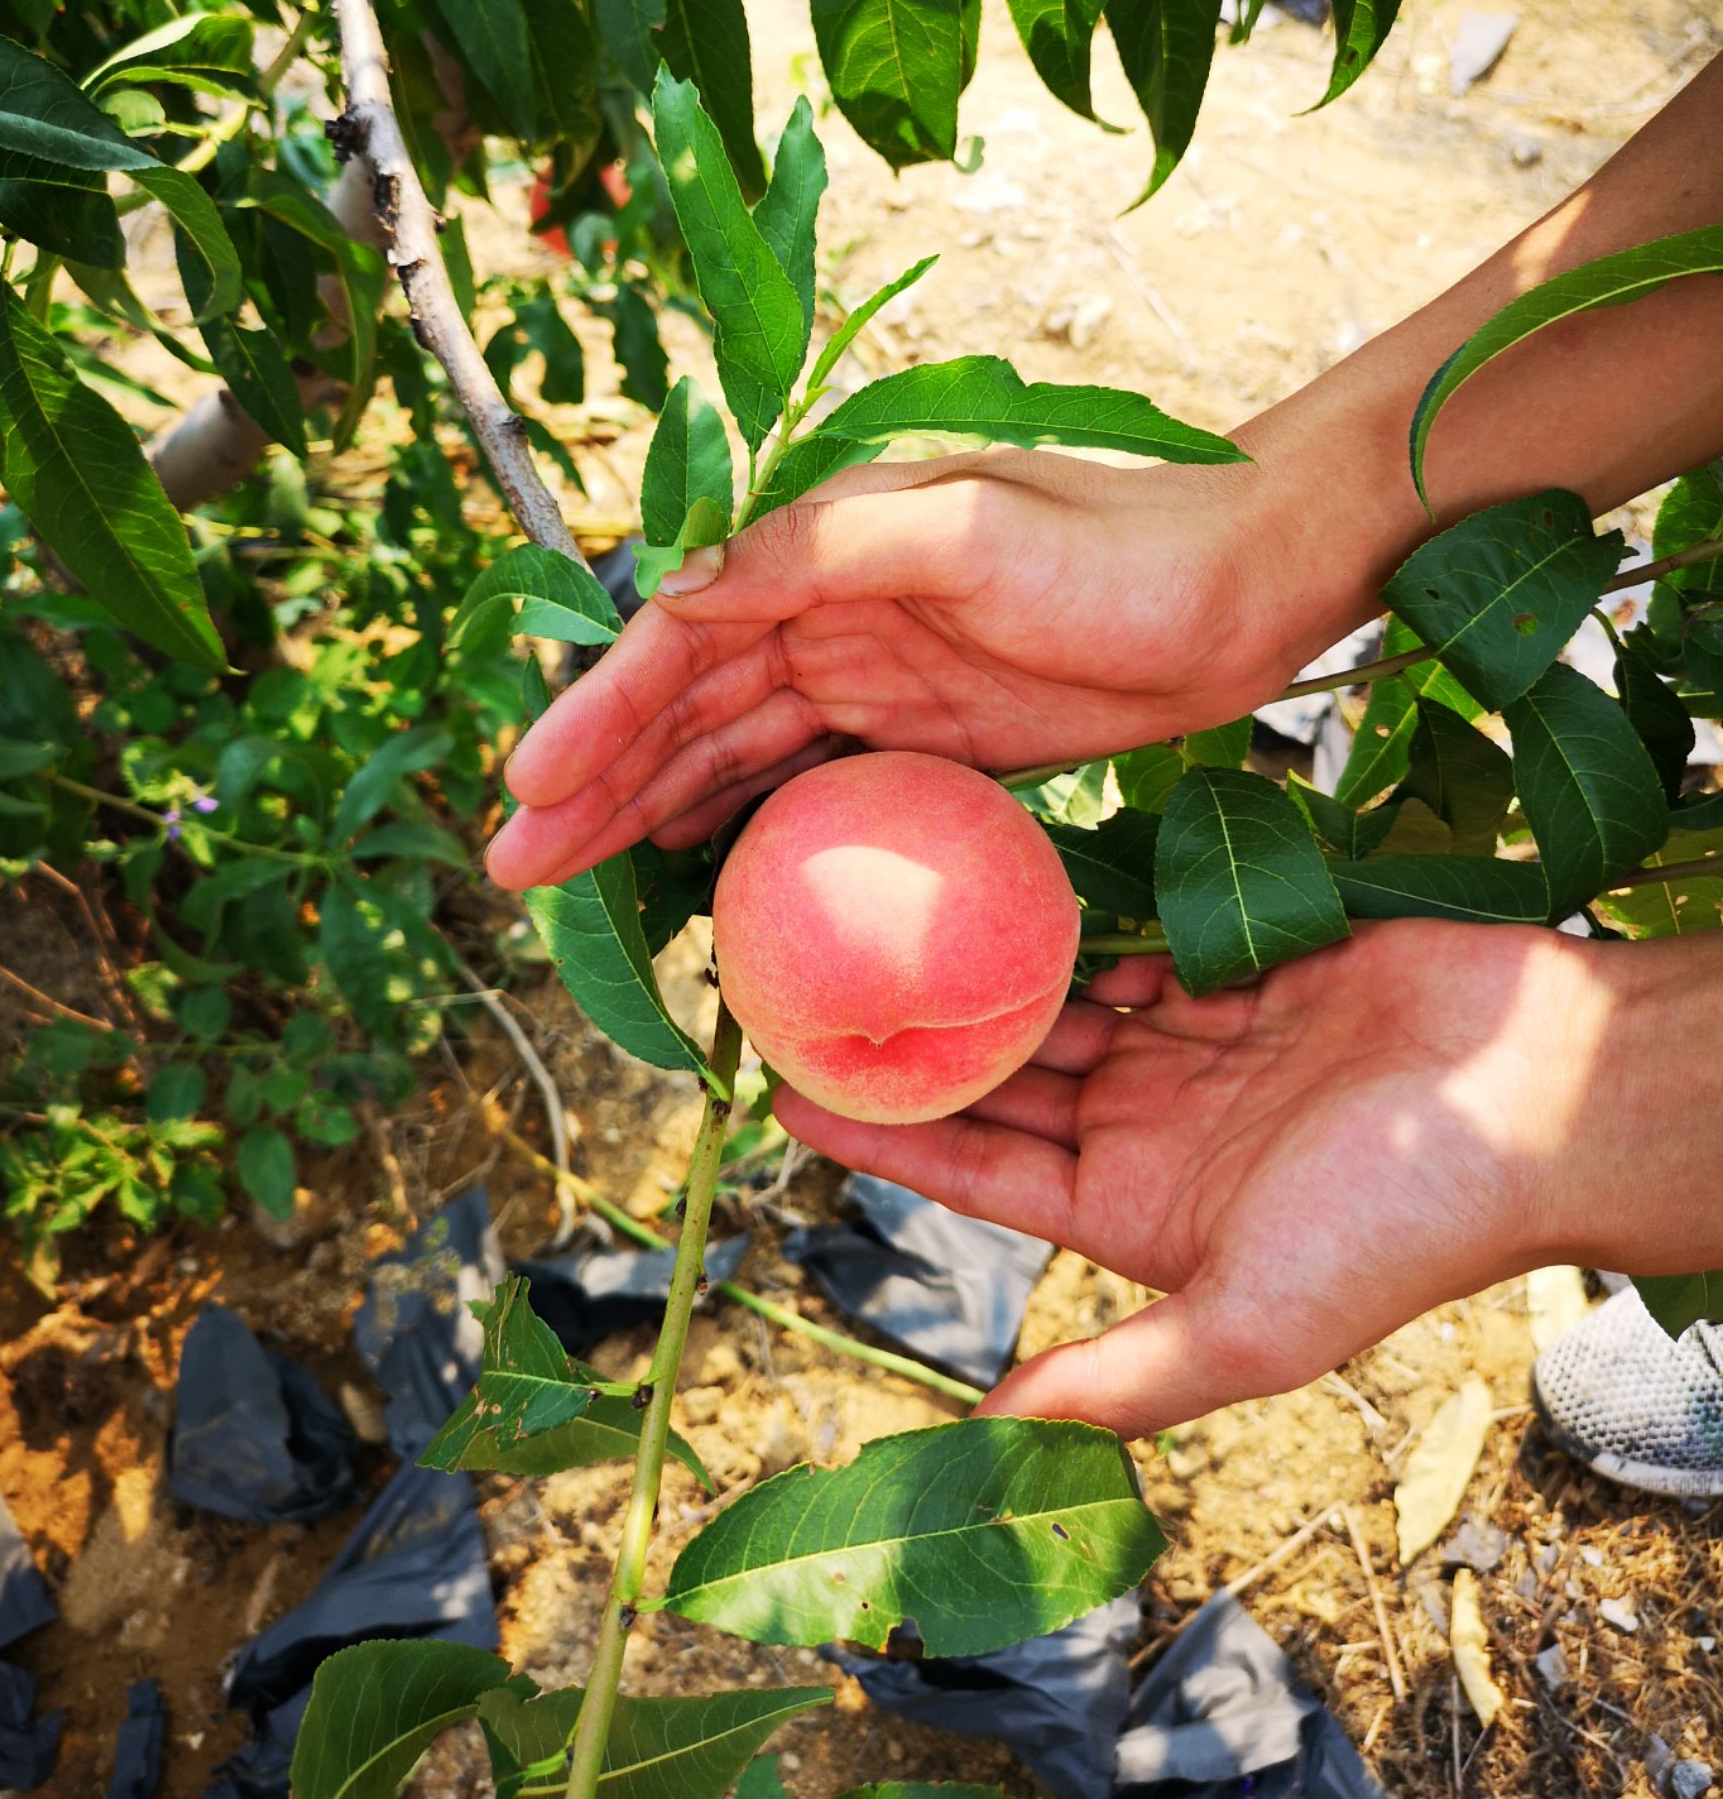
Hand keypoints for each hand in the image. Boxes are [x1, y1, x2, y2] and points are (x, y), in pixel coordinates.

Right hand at [488, 447, 1307, 888]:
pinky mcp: (929, 735)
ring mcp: (877, 675)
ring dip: (648, 811)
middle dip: (597, 781)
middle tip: (516, 870)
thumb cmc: (1123, 548)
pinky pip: (806, 785)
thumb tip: (679, 589)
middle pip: (685, 704)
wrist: (1248, 587)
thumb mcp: (974, 530)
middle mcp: (833, 606)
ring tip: (572, 882)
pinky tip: (693, 870)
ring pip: (731, 751)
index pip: (681, 636)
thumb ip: (827, 550)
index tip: (532, 792)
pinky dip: (739, 824)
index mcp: (826, 546)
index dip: (600, 713)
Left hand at [772, 919, 1639, 1436]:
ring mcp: (1194, 1043)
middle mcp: (1152, 1127)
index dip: (882, 1135)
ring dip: (977, 969)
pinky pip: (1126, 938)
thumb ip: (1118, 1378)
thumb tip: (987, 1441)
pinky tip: (997, 879)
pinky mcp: (1234, 968)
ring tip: (878, 916)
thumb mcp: (1251, 1322)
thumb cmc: (1405, 1218)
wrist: (1538, 1091)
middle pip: (998, 1080)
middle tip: (804, 976)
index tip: (780, 1087)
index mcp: (1138, 1211)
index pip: (977, 1170)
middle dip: (909, 1040)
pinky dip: (1065, 916)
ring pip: (1052, 1000)